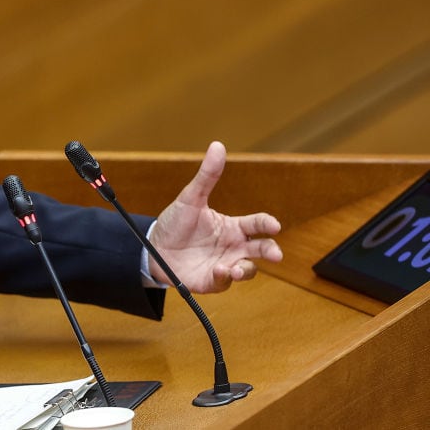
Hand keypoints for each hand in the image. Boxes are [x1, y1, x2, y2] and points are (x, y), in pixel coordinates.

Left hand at [149, 141, 282, 292]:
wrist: (153, 248)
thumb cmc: (175, 222)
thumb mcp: (190, 198)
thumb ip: (207, 176)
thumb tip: (217, 146)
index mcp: (232, 226)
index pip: (257, 224)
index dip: (267, 224)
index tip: (274, 225)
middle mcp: (232, 246)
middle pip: (261, 249)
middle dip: (271, 252)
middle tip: (276, 254)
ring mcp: (224, 264)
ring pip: (248, 270)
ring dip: (246, 270)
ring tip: (236, 269)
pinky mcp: (212, 280)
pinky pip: (225, 283)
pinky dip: (224, 278)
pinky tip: (218, 271)